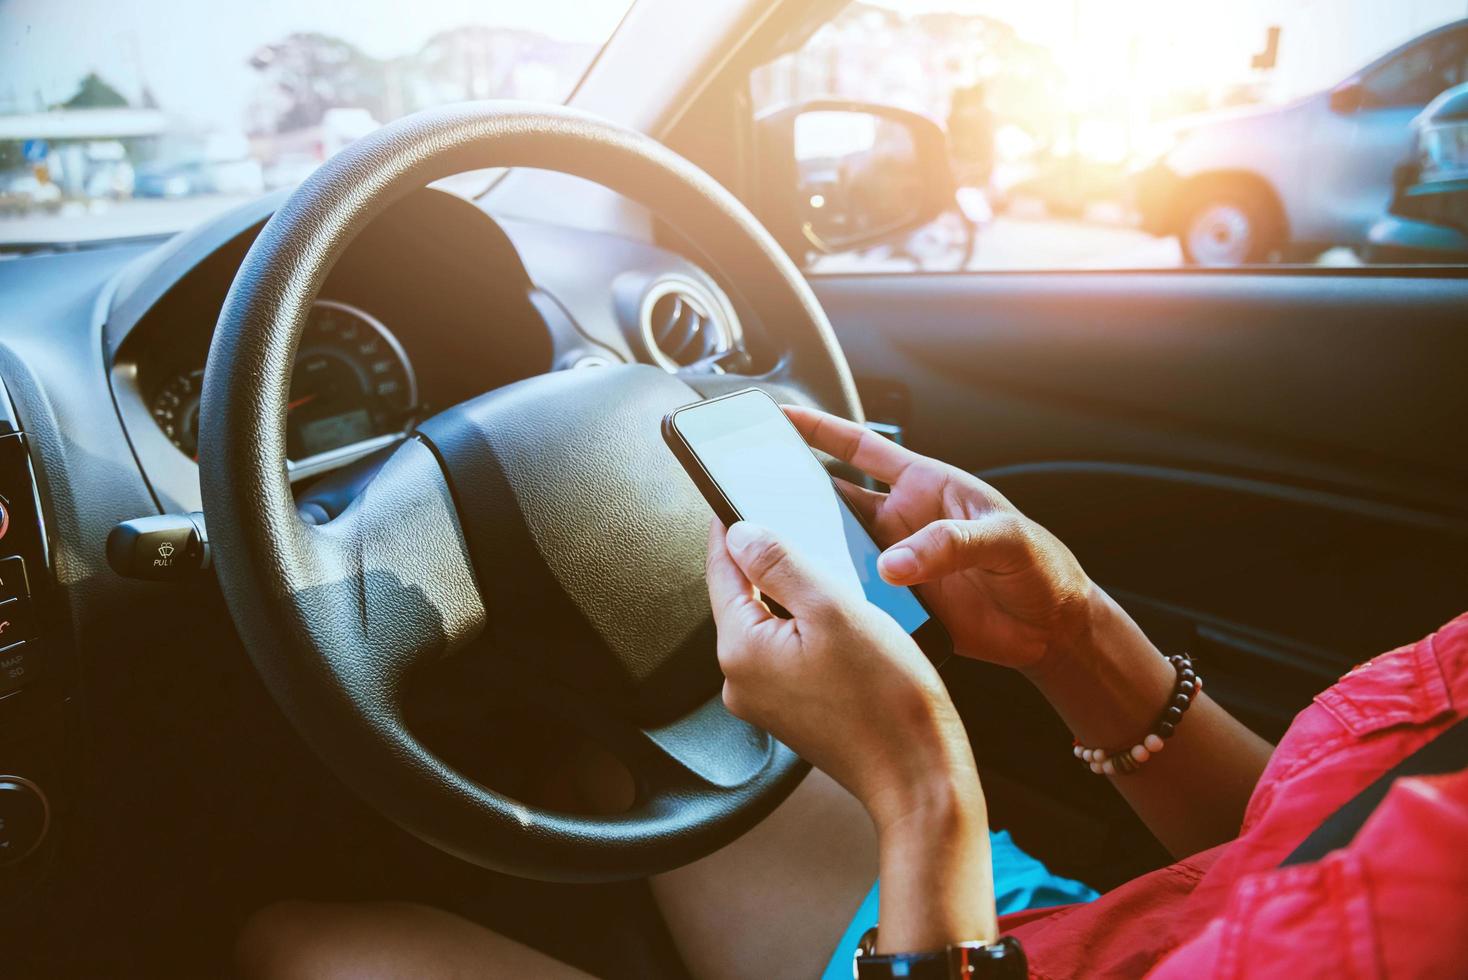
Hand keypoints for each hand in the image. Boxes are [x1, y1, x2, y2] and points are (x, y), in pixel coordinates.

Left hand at [706, 519, 996, 949]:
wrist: (918, 774)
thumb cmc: (886, 700)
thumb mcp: (834, 609)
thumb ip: (781, 564)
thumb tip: (741, 533)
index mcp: (741, 649)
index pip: (721, 570)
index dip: (731, 529)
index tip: (734, 500)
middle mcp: (741, 678)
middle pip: (743, 598)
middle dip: (771, 566)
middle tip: (806, 534)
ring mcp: (765, 699)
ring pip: (769, 625)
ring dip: (796, 598)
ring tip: (835, 580)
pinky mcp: (791, 712)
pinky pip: (789, 654)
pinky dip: (809, 631)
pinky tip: (845, 625)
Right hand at [784, 405, 1092, 669]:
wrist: (1052, 629)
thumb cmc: (1041, 568)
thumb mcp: (1005, 541)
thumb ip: (952, 543)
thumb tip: (895, 562)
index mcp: (927, 486)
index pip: (863, 449)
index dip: (822, 431)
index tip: (782, 419)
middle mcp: (903, 520)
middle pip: (835, 499)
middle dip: (796, 492)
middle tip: (756, 492)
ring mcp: (896, 561)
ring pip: (836, 547)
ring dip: (810, 548)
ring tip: (777, 549)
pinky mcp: (896, 601)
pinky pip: (852, 593)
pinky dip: (832, 595)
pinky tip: (815, 599)